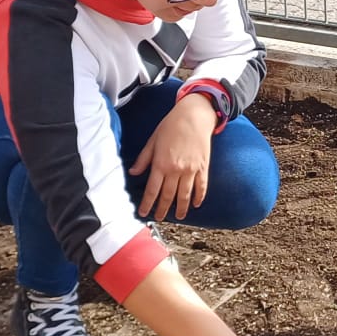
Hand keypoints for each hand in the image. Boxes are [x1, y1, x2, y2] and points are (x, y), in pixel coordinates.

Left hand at [129, 94, 216, 220]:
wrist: (194, 116)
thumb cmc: (171, 125)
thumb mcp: (153, 141)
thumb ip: (143, 159)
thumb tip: (133, 172)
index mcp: (161, 163)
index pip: (152, 190)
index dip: (147, 204)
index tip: (143, 213)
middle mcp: (175, 170)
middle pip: (167, 196)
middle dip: (162, 209)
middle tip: (159, 218)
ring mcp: (191, 170)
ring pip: (184, 195)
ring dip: (181, 208)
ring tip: (178, 217)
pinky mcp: (203, 167)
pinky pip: (201, 186)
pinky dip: (198, 197)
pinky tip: (195, 205)